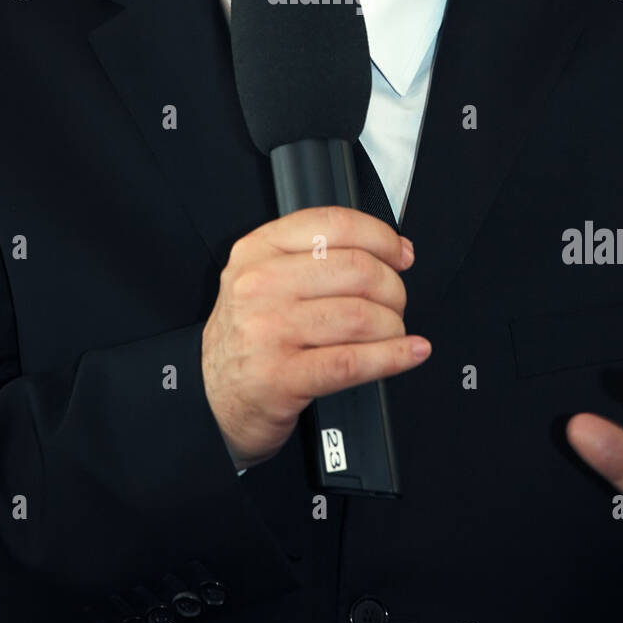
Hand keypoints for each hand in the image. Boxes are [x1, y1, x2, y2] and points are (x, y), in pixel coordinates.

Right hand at [201, 205, 430, 469]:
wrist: (215, 397)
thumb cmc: (250, 336)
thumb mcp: (265, 278)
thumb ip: (317, 256)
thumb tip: (393, 251)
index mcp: (258, 250)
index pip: (334, 224)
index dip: (381, 237)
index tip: (400, 254)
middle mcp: (259, 285)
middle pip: (356, 270)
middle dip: (393, 288)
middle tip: (395, 303)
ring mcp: (268, 331)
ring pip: (360, 316)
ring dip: (393, 326)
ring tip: (392, 333)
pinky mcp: (282, 376)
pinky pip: (354, 361)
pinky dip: (393, 357)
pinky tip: (407, 353)